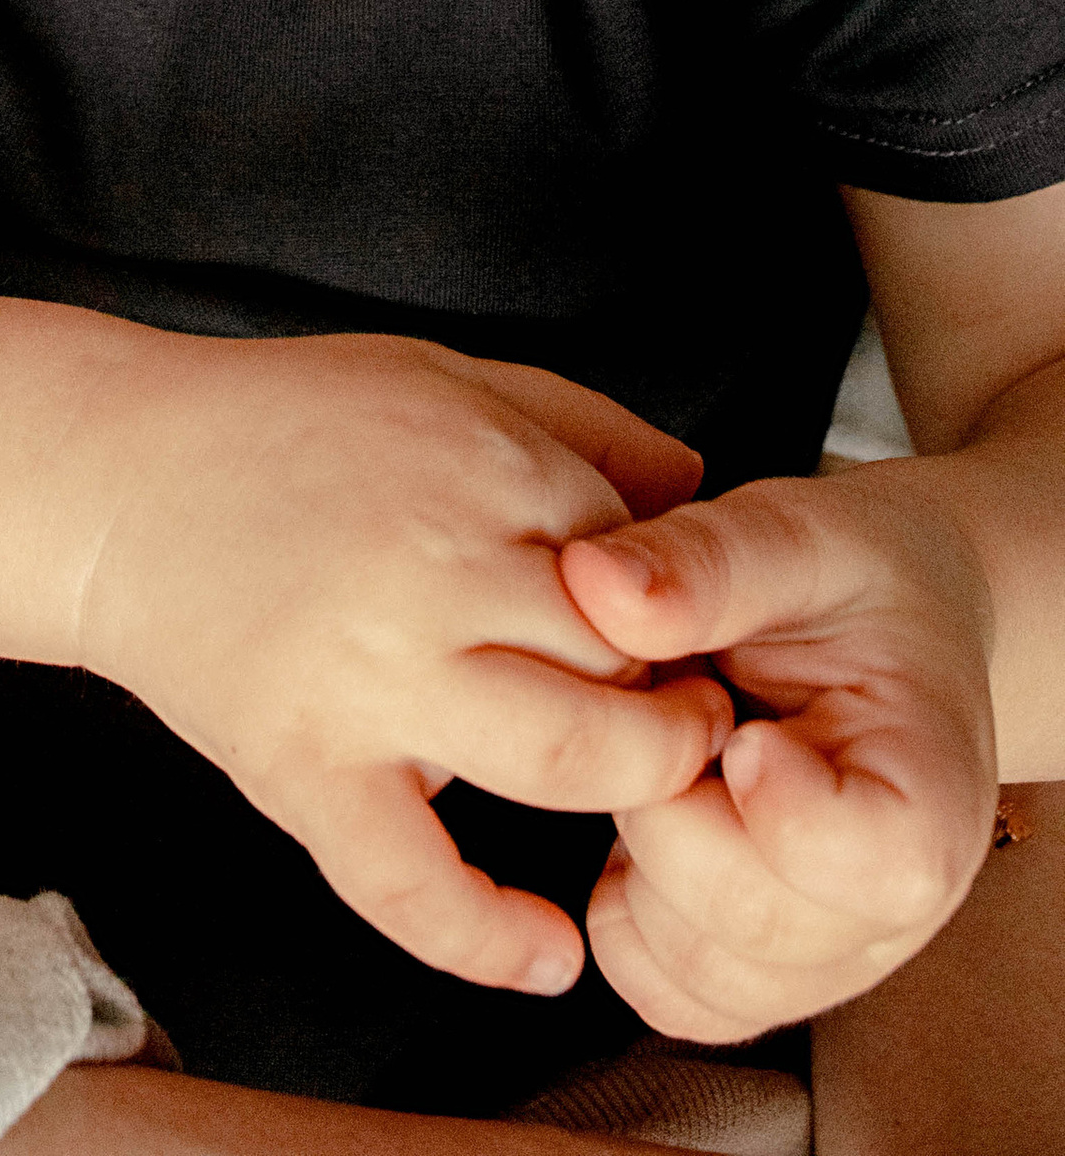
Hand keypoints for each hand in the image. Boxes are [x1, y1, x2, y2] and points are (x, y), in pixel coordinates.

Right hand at [77, 333, 730, 997]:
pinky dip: (486, 938)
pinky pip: (408, 883)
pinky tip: (547, 955)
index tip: (678, 631)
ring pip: (564, 758)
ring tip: (632, 781)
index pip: (647, 561)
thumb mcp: (442, 377)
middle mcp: (431, 568)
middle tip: (677, 707)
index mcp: (474, 462)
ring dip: (632, 784)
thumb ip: (579, 421)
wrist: (112, 479)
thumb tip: (699, 487)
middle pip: (628, 657)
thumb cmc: (283, 425)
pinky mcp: (298, 766)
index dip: (679, 606)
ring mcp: (364, 676)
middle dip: (674, 692)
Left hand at [560, 469, 997, 1038]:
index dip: (770, 792)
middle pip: (747, 916)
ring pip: (692, 969)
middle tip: (675, 709)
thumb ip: (706, 562)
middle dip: (665, 800)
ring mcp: (825, 956)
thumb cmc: (850, 582)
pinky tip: (649, 815)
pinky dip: (624, 912)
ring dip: (638, 856)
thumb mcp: (794, 535)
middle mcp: (893, 908)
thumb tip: (593, 582)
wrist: (885, 629)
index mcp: (933, 794)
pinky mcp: (759, 975)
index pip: (870, 860)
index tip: (729, 714)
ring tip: (671, 761)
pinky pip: (666, 992)